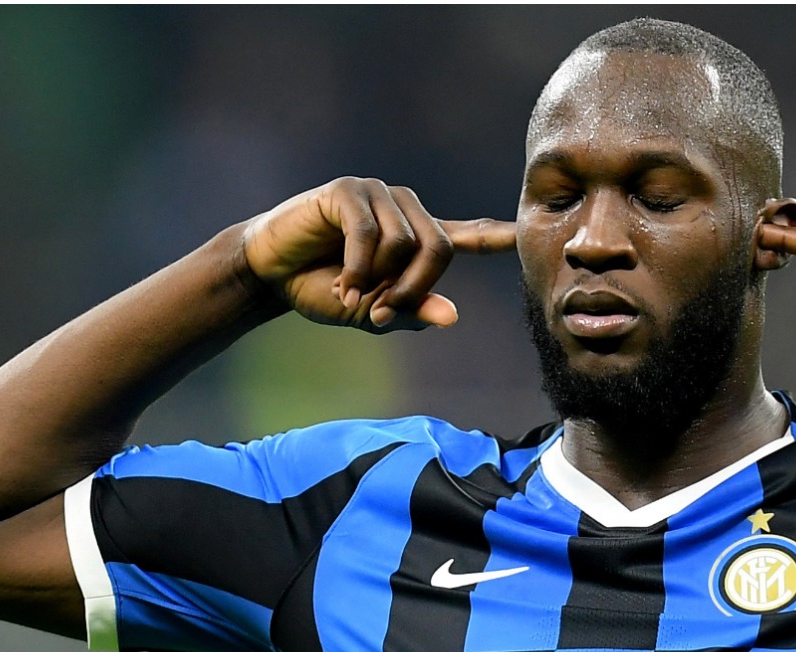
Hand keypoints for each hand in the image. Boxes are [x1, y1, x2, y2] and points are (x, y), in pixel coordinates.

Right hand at [241, 177, 514, 331]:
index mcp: (415, 237)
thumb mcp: (371, 311)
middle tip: (383, 310)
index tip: (525, 235)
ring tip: (352, 293)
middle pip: (439, 248)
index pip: (466, 235)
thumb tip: (452, 316)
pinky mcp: (347, 191)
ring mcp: (377, 194)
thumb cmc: (321, 289)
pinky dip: (357, 267)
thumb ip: (411, 311)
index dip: (496, 236)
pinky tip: (342, 282)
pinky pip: (370, 232)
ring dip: (379, 279)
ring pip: (406, 242)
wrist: (270, 275)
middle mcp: (403, 210)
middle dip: (414, 287)